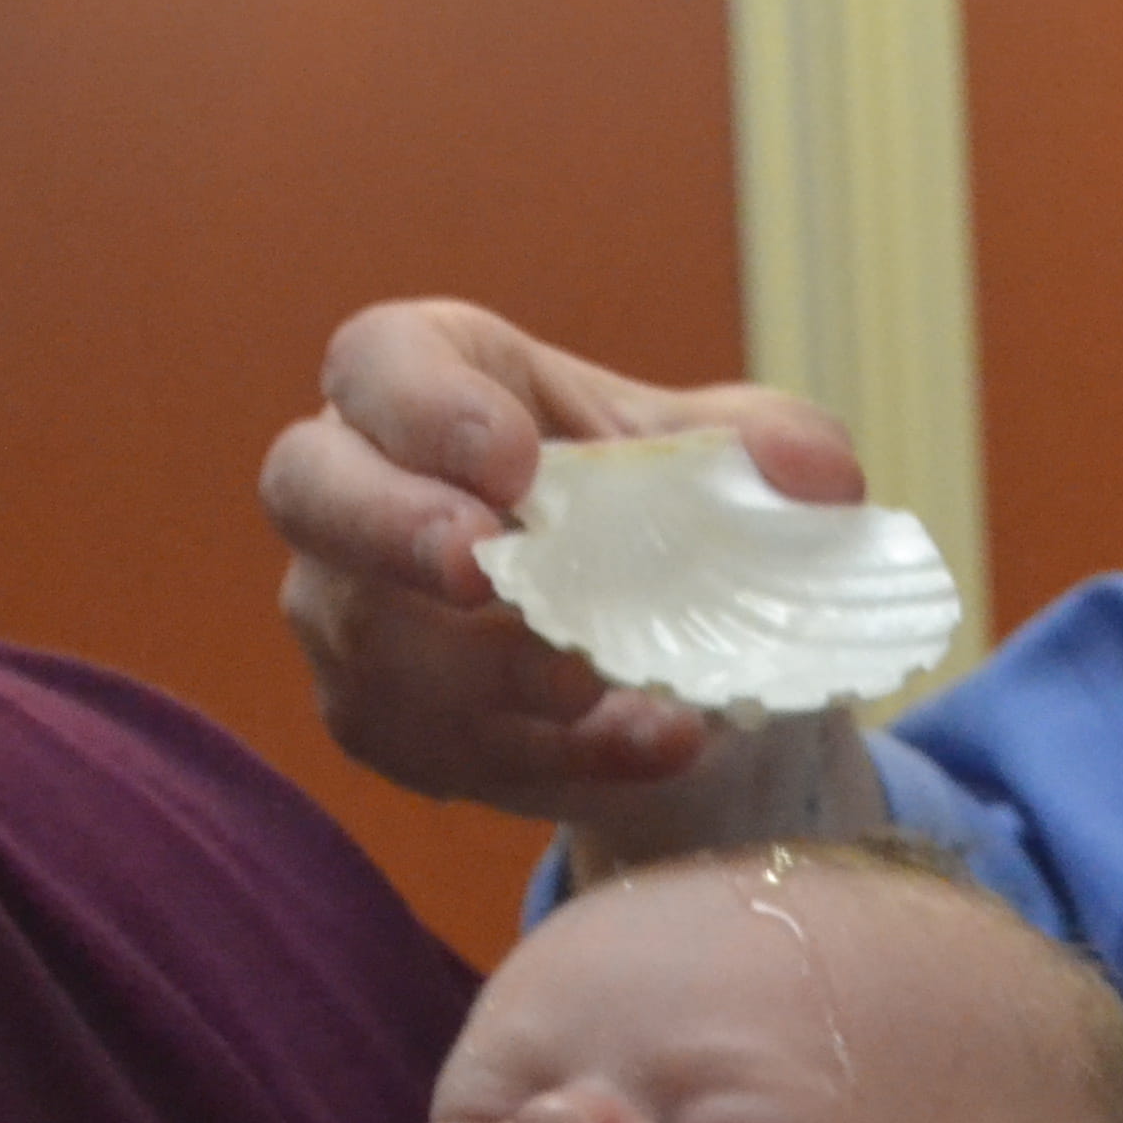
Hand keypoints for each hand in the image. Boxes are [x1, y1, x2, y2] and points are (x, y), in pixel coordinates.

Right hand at [264, 300, 868, 829]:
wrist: (666, 644)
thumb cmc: (661, 504)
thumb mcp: (727, 458)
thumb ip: (770, 448)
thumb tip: (816, 476)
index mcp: (429, 378)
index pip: (380, 363)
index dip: (425, 407)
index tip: (513, 462)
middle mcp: (354, 487)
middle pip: (306, 490)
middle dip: (388, 530)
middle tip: (481, 572)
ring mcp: (352, 614)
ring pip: (369, 648)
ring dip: (493, 674)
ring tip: (606, 682)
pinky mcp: (386, 723)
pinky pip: (442, 752)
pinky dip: (557, 759)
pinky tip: (654, 745)